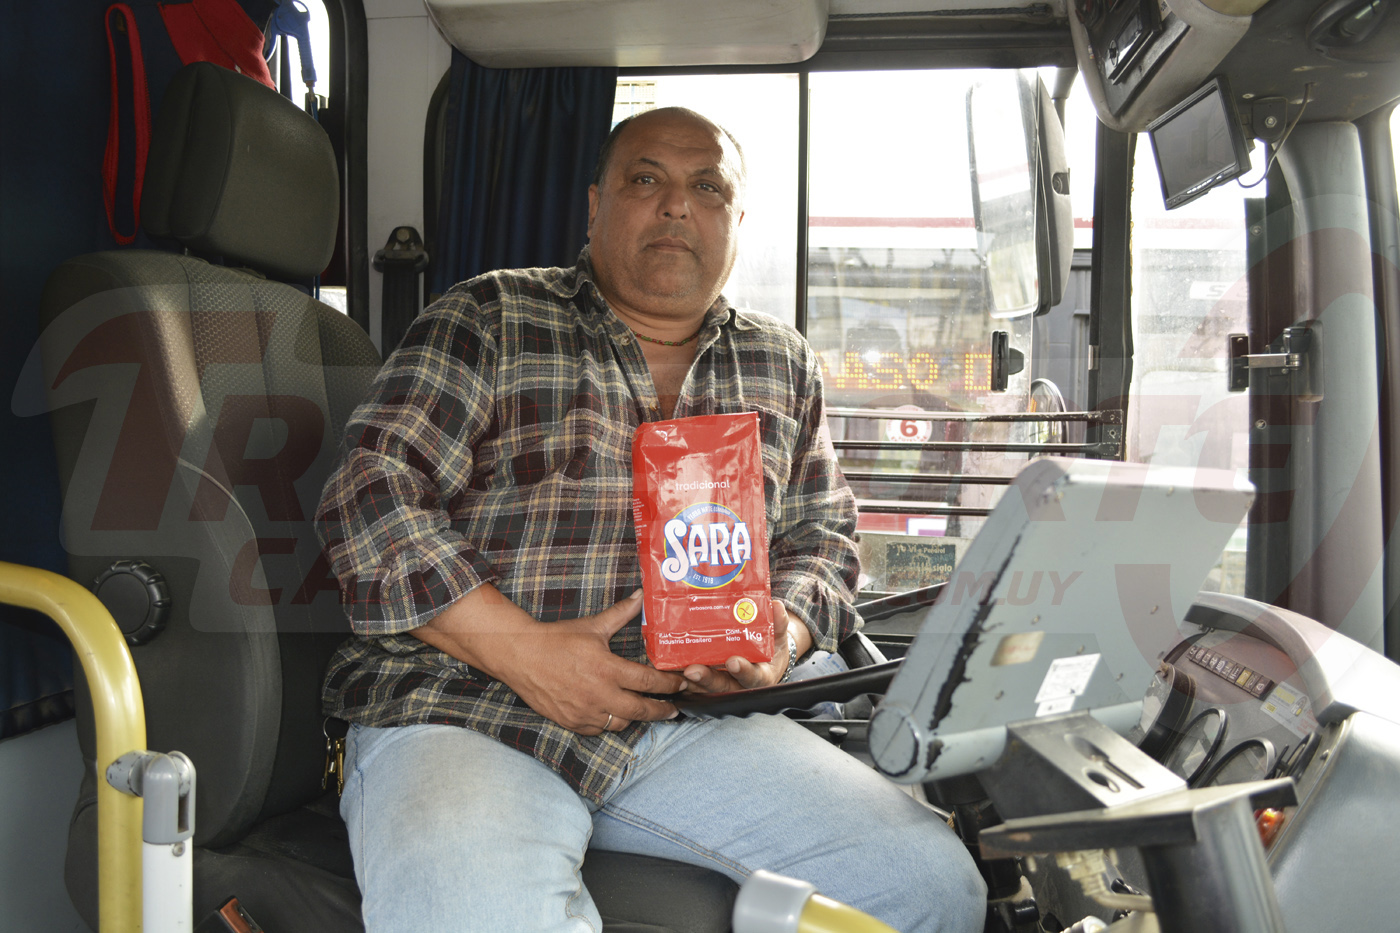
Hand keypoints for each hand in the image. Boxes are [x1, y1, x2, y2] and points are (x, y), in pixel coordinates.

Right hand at [412, 587, 685, 735]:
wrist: (519, 655)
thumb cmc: (557, 638)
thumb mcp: (592, 625)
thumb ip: (621, 614)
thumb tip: (641, 596)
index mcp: (607, 669)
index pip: (649, 682)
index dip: (670, 685)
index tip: (682, 685)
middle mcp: (599, 694)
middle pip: (641, 710)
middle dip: (661, 711)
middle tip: (674, 710)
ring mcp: (584, 711)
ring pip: (621, 723)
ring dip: (634, 717)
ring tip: (643, 710)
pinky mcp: (571, 722)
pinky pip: (598, 729)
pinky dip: (609, 723)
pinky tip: (614, 714)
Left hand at [681, 599, 800, 693]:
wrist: (764, 657)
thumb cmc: (770, 647)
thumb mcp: (778, 635)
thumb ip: (778, 623)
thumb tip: (776, 606)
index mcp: (760, 676)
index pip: (753, 678)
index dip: (743, 671)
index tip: (733, 661)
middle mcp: (739, 685)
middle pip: (722, 687)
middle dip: (707, 679)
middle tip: (692, 670)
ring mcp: (721, 685)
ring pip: (703, 688)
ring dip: (689, 681)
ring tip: (674, 669)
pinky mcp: (706, 683)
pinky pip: (693, 684)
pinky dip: (680, 676)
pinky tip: (668, 666)